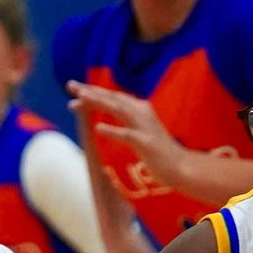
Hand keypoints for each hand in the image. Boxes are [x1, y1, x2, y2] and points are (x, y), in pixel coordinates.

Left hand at [69, 82, 187, 193]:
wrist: (183, 168)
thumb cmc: (159, 153)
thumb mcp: (139, 134)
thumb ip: (123, 125)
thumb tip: (100, 124)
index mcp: (139, 110)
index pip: (112, 97)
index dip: (93, 91)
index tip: (73, 88)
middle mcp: (142, 113)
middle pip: (113, 98)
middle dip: (91, 91)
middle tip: (70, 85)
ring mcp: (145, 127)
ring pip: (119, 110)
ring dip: (100, 102)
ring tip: (81, 97)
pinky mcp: (148, 143)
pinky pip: (128, 135)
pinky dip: (113, 131)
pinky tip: (98, 128)